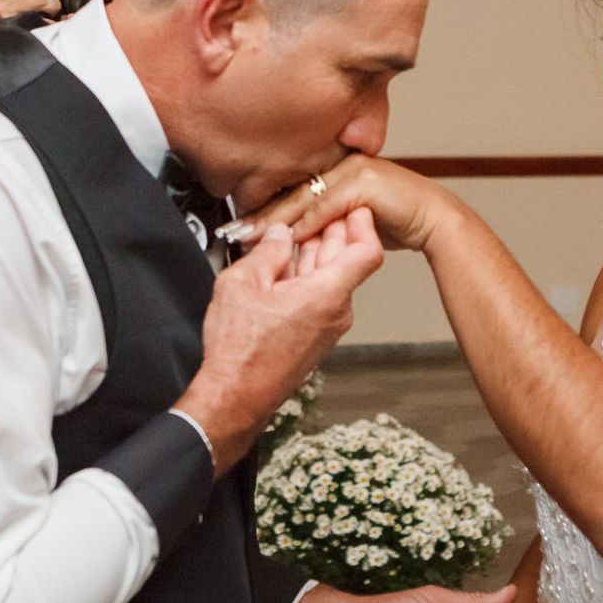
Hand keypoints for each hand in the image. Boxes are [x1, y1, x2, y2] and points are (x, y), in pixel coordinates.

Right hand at [175, 212, 382, 469]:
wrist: (235, 396)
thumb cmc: (240, 350)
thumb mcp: (243, 283)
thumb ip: (266, 252)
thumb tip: (278, 235)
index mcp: (327, 294)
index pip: (367, 251)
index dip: (362, 223)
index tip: (353, 206)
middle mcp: (336, 311)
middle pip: (347, 260)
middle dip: (330, 232)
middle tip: (312, 212)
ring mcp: (327, 327)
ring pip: (331, 278)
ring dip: (314, 254)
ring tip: (289, 236)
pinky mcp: (314, 337)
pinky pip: (318, 297)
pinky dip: (306, 277)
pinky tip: (281, 267)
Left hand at [224, 155, 462, 254]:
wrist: (435, 219)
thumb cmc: (399, 222)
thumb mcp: (352, 224)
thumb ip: (324, 225)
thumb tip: (294, 238)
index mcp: (334, 170)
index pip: (292, 192)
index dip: (265, 211)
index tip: (240, 227)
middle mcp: (340, 164)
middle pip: (292, 192)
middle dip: (261, 215)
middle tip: (234, 231)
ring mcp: (351, 170)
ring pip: (304, 198)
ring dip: (275, 220)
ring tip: (249, 235)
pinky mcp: (362, 182)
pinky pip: (326, 206)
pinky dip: (305, 224)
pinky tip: (286, 238)